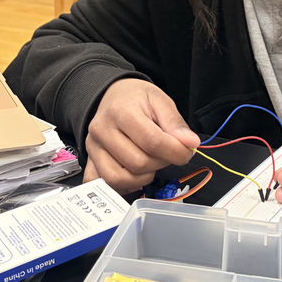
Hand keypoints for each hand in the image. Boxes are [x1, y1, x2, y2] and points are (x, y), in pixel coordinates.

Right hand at [83, 79, 199, 193]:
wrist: (112, 96)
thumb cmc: (137, 98)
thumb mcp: (160, 100)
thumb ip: (176, 123)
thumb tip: (191, 144)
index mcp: (121, 111)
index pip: (152, 142)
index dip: (176, 152)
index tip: (187, 151)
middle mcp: (102, 130)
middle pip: (138, 163)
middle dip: (161, 163)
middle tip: (166, 153)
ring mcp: (93, 148)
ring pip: (120, 179)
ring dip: (143, 177)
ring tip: (150, 162)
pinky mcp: (90, 162)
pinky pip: (105, 184)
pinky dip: (123, 186)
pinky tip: (134, 173)